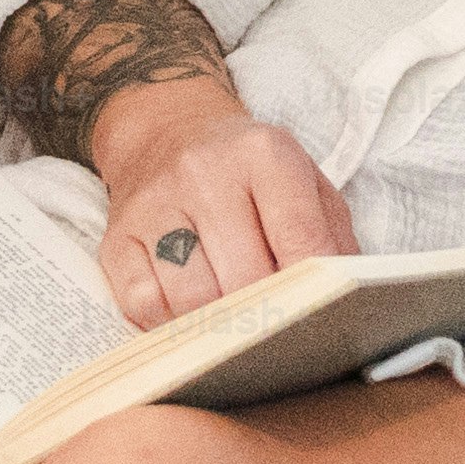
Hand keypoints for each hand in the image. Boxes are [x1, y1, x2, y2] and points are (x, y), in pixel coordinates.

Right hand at [83, 78, 359, 328]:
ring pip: (192, 299)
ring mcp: (155, 203)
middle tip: (280, 332)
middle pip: (245, 278)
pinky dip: (169, 324)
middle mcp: (205, 172)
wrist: (166, 131)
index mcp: (264, 153)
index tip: (323, 319)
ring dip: (217, 326)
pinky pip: (143, 304)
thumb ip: (333, 237)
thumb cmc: (249, 172)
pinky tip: (188, 314)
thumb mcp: (305, 182)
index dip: (315, 292)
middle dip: (267, 316)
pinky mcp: (116, 236)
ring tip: (233, 321)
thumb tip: (348, 299)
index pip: (300, 239)